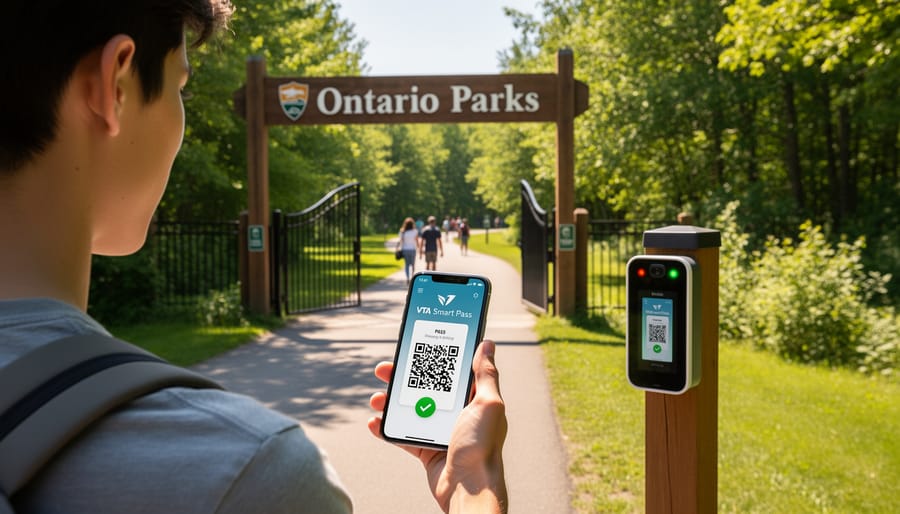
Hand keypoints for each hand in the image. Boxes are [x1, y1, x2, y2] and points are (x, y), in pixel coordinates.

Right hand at [367, 340, 507, 512]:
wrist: (469, 488)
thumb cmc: (482, 446)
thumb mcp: (487, 403)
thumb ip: (485, 374)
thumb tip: (487, 344)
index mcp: (472, 399)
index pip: (449, 372)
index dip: (431, 358)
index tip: (413, 348)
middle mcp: (456, 413)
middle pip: (424, 388)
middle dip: (402, 378)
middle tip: (384, 370)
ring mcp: (440, 431)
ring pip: (410, 410)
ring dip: (390, 402)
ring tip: (377, 399)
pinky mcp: (427, 450)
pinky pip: (403, 435)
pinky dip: (387, 429)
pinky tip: (375, 422)